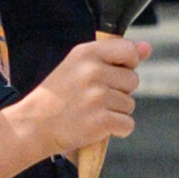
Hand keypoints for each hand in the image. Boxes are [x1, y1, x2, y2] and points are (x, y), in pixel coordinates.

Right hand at [15, 34, 145, 162]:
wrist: (32, 126)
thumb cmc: (58, 95)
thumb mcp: (79, 66)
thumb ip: (115, 56)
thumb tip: (146, 48)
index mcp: (86, 54)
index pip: (128, 50)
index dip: (127, 63)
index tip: (112, 73)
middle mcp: (92, 72)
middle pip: (133, 80)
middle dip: (119, 92)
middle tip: (91, 98)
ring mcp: (97, 97)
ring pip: (130, 104)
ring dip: (115, 112)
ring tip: (88, 111)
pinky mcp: (101, 121)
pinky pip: (128, 124)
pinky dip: (116, 129)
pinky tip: (95, 126)